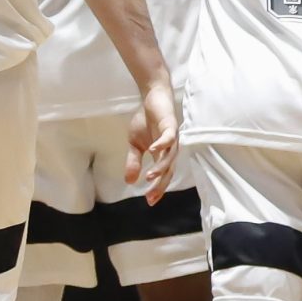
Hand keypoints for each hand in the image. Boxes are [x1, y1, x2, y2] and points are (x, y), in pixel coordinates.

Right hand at [126, 77, 179, 203]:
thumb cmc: (145, 121)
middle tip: (151, 196)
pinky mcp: (170, 125)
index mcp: (162, 155)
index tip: (149, 202)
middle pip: (168, 170)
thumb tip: (129, 181)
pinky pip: (168, 137)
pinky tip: (153, 150)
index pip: (162, 176)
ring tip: (149, 177)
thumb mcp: (135, 144)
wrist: (152, 98)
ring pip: (169, 157)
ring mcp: (172, 138)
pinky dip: (162, 144)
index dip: (157, 189)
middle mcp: (170, 149)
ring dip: (160, 167)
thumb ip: (133, 162)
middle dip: (160, 184)